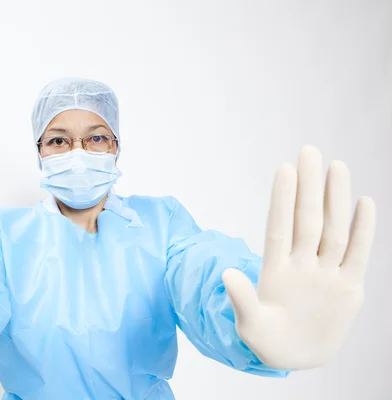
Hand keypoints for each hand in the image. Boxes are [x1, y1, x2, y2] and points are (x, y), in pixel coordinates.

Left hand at [222, 145, 375, 369]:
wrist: (296, 356)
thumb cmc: (267, 340)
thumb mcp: (250, 324)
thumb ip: (242, 299)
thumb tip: (226, 273)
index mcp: (275, 271)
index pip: (279, 228)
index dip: (281, 200)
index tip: (284, 169)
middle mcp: (301, 266)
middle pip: (307, 220)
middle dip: (309, 187)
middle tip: (309, 150)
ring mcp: (326, 274)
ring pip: (333, 230)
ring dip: (335, 200)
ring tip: (336, 166)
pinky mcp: (349, 288)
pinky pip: (358, 254)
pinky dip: (364, 230)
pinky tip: (364, 202)